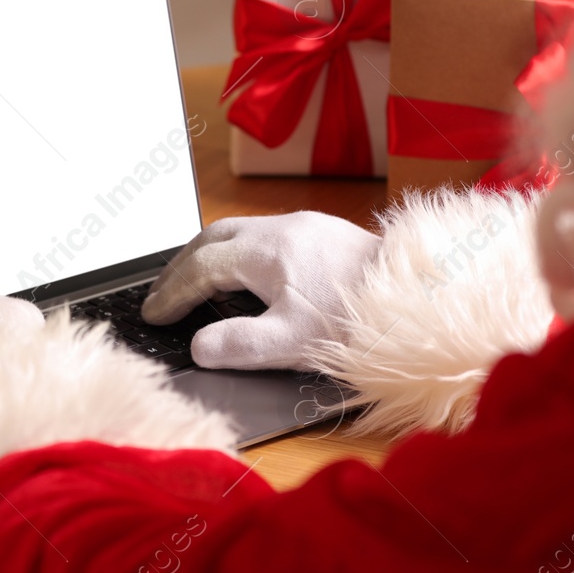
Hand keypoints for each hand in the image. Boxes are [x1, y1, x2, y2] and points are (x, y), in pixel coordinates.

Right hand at [141, 212, 381, 370]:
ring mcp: (305, 226)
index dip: (173, 292)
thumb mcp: (291, 343)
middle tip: (163, 292)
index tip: (154, 315)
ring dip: (210, 256)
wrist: (418, 302)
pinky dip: (239, 254)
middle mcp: (283, 228)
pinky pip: (265, 235)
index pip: (202, 267)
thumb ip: (238, 346)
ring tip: (195, 284)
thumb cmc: (359, 322)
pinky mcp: (324, 234)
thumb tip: (198, 346)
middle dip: (182, 264)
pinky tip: (246, 278)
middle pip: (213, 237)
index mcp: (268, 251)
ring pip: (240, 232)